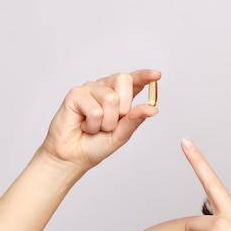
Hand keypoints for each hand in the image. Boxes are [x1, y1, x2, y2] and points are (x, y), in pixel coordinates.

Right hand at [39, 69, 160, 169]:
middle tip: (111, 123)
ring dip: (106, 122)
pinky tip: (83, 125)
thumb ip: (135, 119)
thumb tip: (152, 109)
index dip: (145, 76)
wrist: (74, 156)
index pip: (135, 80)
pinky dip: (92, 124)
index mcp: (121, 96)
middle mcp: (106, 88)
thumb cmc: (97, 144)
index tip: (156, 75)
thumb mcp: (122, 134)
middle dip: (123, 108)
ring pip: (111, 99)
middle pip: (124, 80)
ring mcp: (90, 89)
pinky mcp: (76, 94)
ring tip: (95, 126)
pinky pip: (94, 109)